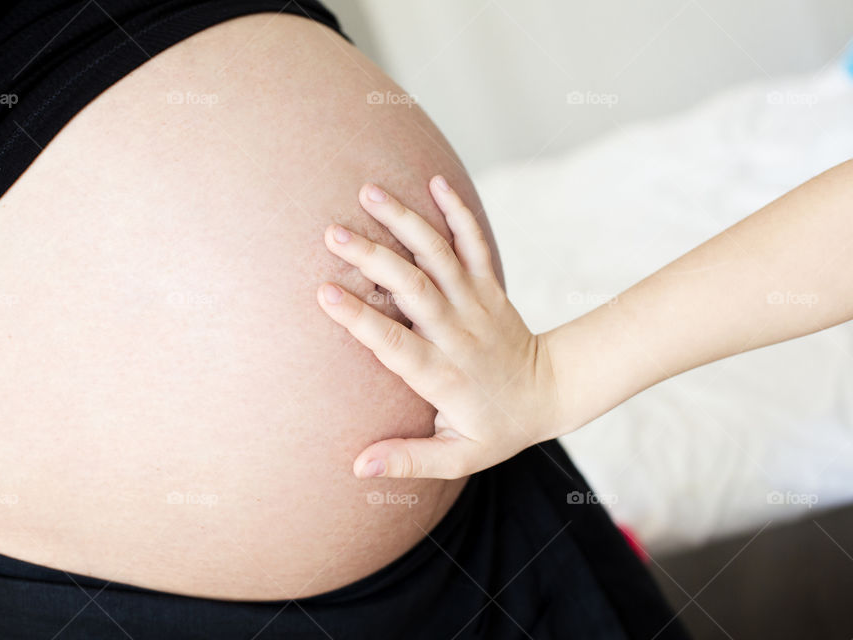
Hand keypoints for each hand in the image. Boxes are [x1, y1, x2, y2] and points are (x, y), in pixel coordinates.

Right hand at [317, 176, 562, 479]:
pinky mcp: (489, 286)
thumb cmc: (498, 428)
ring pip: (439, 256)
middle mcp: (458, 332)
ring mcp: (476, 304)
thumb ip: (409, 460)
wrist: (552, 392)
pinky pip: (474, 243)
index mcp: (443, 375)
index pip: (396, 344)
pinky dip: (457, 211)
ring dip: (405, 222)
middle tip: (332, 232)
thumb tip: (357, 467)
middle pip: (414, 287)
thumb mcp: (458, 458)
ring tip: (369, 192)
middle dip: (373, 257)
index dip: (361, 319)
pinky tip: (433, 181)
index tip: (325, 293)